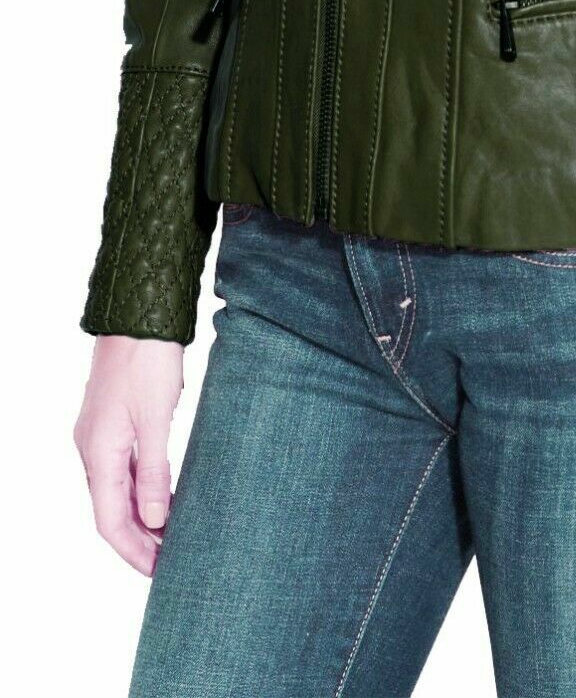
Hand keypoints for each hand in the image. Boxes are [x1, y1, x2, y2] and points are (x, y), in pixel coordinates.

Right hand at [74, 335, 184, 575]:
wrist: (139, 315)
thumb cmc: (147, 360)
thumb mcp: (156, 417)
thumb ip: (154, 471)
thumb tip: (154, 519)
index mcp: (98, 453)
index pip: (109, 521)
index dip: (134, 551)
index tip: (159, 572)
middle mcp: (93, 449)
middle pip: (111, 511)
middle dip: (139, 541)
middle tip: (170, 563)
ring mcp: (102, 436)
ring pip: (118, 491)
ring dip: (141, 518)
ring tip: (171, 538)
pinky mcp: (115, 422)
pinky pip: (125, 469)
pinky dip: (142, 491)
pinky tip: (163, 499)